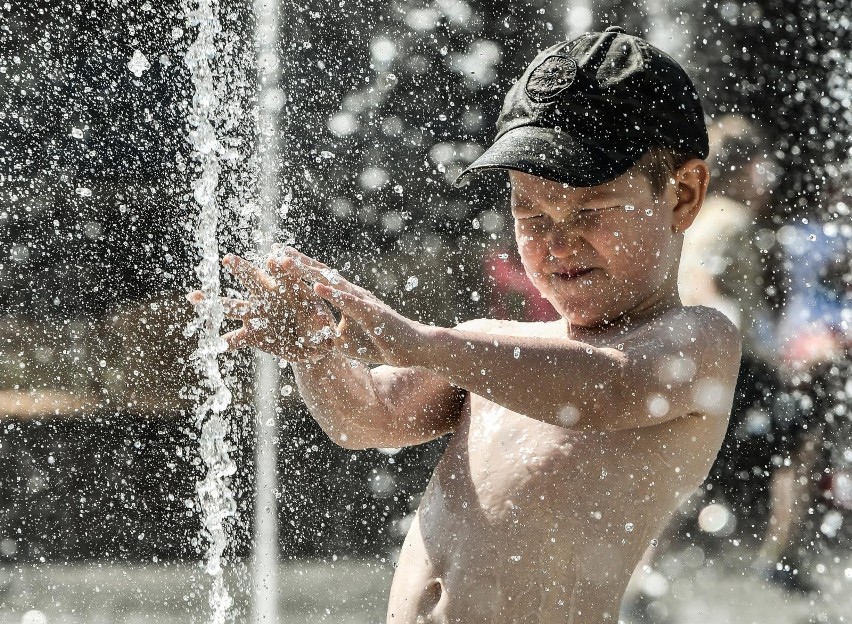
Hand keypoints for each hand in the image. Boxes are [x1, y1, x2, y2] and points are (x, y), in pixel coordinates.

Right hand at [187, 252, 336, 361]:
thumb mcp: (325, 327)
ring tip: (193, 297)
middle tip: (229, 259)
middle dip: (241, 269)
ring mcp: (256, 315)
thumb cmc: (321, 328)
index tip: (274, 259)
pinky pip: (235, 338)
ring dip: (213, 302)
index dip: (279, 267)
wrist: (311, 344)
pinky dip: (225, 342)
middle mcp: (268, 297)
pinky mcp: (252, 334)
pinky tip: (212, 345)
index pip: (285, 274)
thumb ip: (322, 326)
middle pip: (252, 280)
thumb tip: (325, 326)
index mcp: (290, 289)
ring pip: (233, 306)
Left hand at [274, 246, 427, 366]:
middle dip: (297, 264)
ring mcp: (363, 301)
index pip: (319, 280)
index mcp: (347, 298)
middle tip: (274, 252)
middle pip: (321, 274)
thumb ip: (327, 333)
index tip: (276, 260)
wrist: (413, 349)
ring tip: (287, 262)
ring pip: (332, 283)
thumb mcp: (346, 340)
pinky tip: (316, 287)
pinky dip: (332, 295)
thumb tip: (307, 335)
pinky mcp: (372, 313)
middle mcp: (353, 294)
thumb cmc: (381, 343)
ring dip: (308, 272)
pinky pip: (349, 303)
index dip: (298, 270)